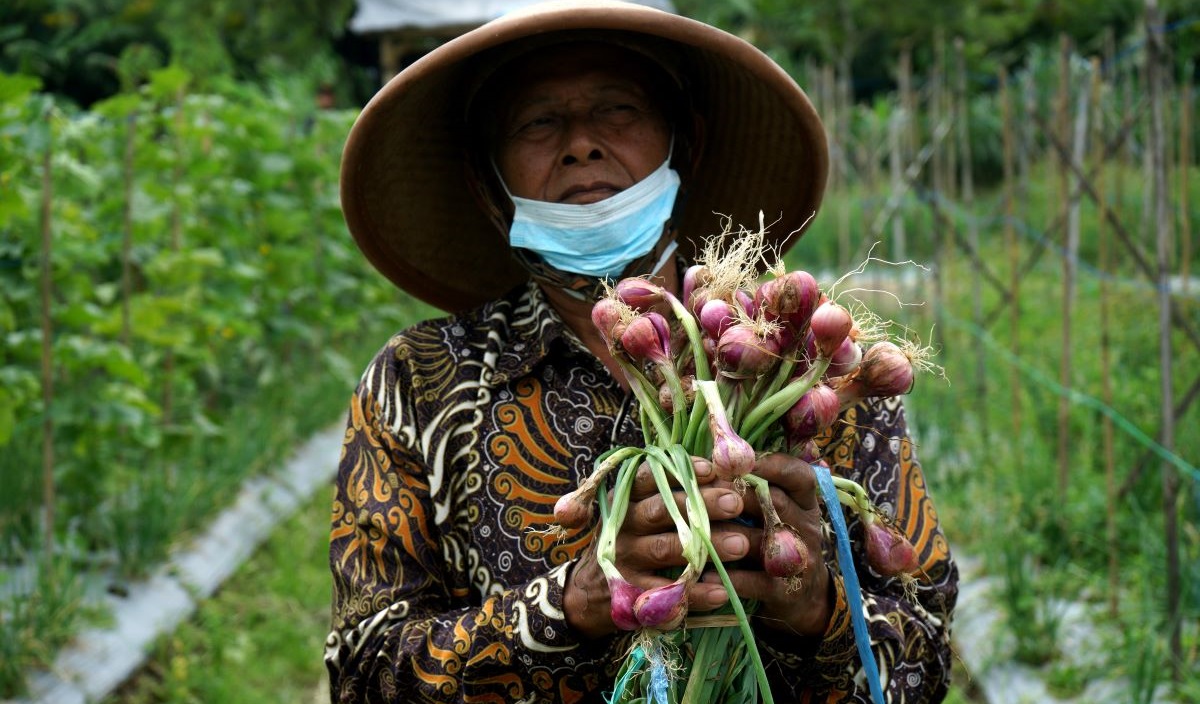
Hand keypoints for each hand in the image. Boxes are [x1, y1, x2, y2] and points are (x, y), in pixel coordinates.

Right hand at [564, 457, 748, 636]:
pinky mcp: (630, 595)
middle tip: (735, 502)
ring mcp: (625, 561)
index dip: (678, 472)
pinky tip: (721, 591)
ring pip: (666, 550)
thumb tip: (720, 475)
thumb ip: (667, 495)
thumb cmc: (627, 542)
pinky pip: (666, 592)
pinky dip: (695, 593)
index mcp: (623, 501)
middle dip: (700, 505)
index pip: (647, 478)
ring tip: (740, 545)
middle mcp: (622, 527)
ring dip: (705, 547)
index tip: (711, 469)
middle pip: (661, 510)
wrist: (588, 593)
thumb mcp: (633, 513)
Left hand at [701, 453, 832, 636]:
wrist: (801, 596)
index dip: (770, 465)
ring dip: (727, 535)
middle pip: (775, 503)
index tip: (737, 460)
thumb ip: (754, 489)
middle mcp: (806, 527)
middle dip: (737, 494)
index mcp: (804, 503)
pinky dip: (730, 577)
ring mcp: (799, 559)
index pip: (798, 476)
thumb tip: (709, 462)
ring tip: (697, 530)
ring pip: (763, 542)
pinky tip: (705, 573)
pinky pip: (757, 581)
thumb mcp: (776, 512)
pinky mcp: (786, 590)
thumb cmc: (775, 541)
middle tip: (705, 490)